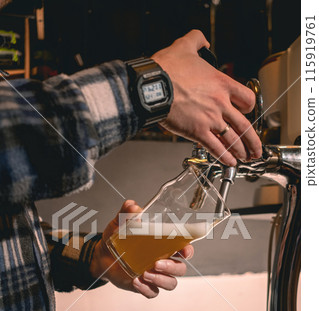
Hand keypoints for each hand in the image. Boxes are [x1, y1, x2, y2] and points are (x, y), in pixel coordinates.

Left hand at [89, 200, 193, 298]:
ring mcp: (155, 275)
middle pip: (180, 269)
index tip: (185, 251)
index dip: (188, 251)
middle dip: (172, 268)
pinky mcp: (144, 286)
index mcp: (164, 245)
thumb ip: (126, 214)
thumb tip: (132, 206)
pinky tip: (136, 281)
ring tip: (145, 273)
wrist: (101, 255)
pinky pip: (153, 292)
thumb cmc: (117, 238)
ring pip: (170, 283)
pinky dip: (146, 289)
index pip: (184, 249)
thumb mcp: (120, 224)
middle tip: (157, 263)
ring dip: (161, 279)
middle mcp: (163, 261)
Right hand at [152, 30, 261, 165]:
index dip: (248, 108)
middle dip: (253, 140)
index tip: (246, 113)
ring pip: (233, 139)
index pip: (247, 99)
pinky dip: (225, 157)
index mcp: (221, 84)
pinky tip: (230, 162)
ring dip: (241, 150)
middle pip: (245, 125)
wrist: (153, 86)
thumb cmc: (167, 70)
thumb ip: (197, 40)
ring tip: (245, 158)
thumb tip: (201, 40)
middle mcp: (220, 103)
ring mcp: (210, 119)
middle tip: (256, 148)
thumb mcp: (185, 46)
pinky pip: (216, 148)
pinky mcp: (197, 132)